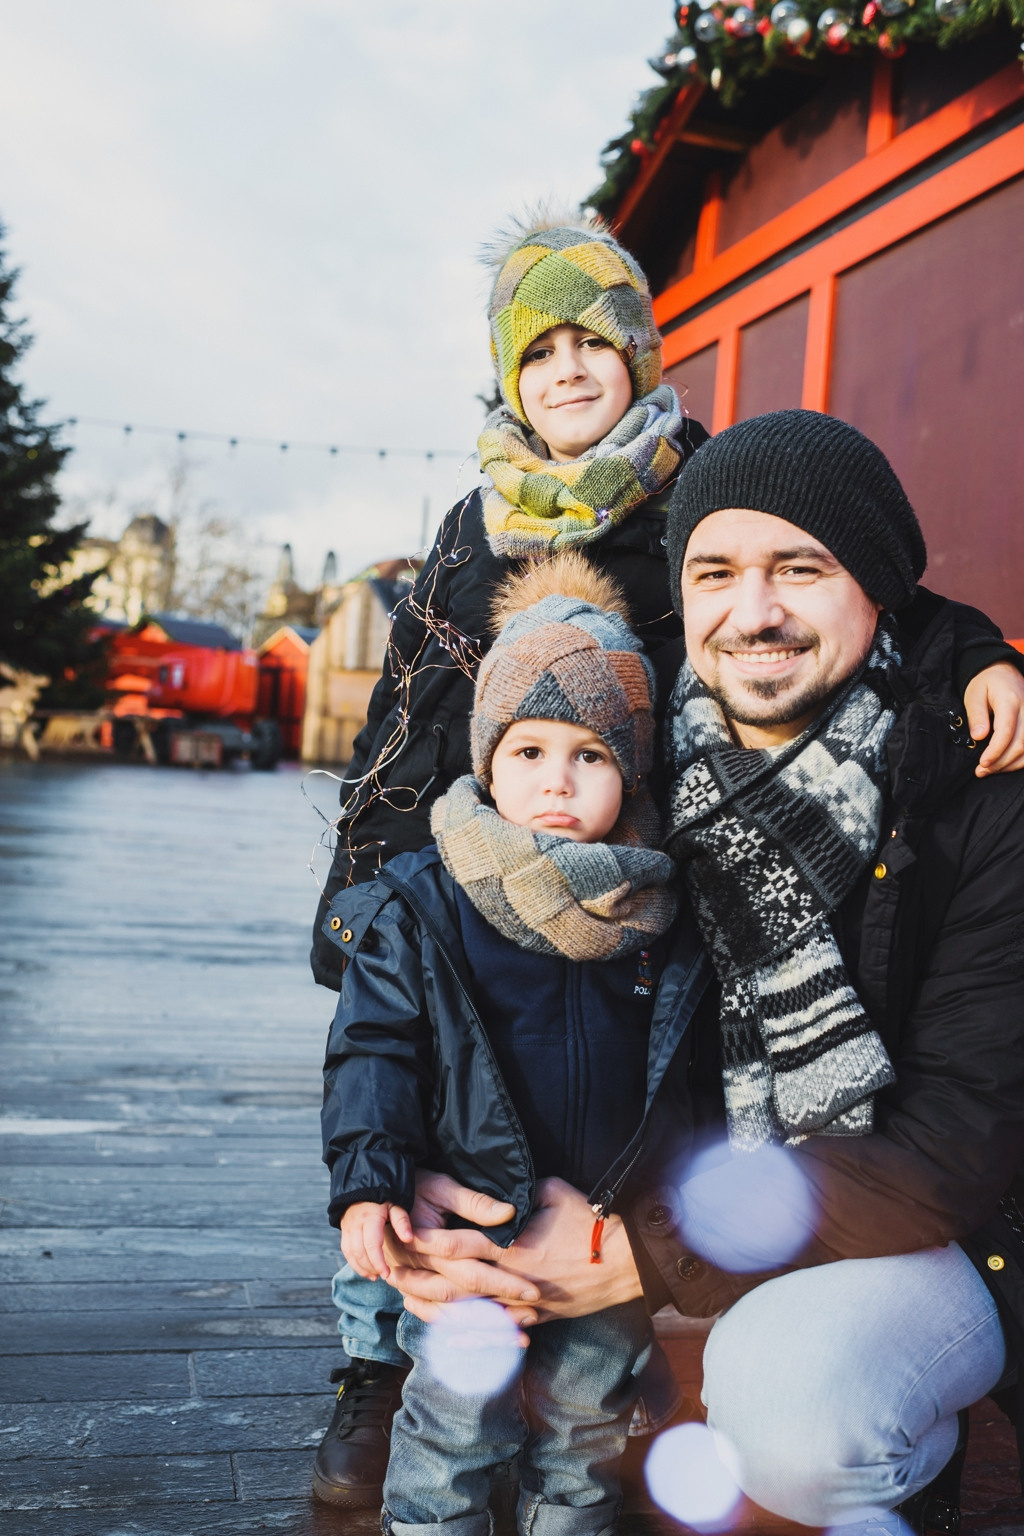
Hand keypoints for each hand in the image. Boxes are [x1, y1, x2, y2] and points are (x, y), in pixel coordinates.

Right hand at [340, 1200, 412, 1280]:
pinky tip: (365, 1270)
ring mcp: (348, 1227)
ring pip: (350, 1254)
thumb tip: (408, 1239)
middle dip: (371, 1268)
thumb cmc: (384, 1197)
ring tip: (375, 1276)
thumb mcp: (396, 1205)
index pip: (372, 1244)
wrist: (364, 1186)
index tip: (387, 1274)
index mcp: (370, 1217)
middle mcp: (356, 1223)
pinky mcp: (344, 1231)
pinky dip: (354, 1263)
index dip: (379, 1262)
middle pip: (360, 1252)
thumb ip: (402, 1222)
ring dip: (362, 1268)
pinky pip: (346, 1251)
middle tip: (384, 1276)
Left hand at [388, 1175, 642, 1325]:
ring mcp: (524, 1303)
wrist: (626, 1261)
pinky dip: (473, 1333)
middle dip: (421, 1278)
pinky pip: (499, 1330)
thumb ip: (522, 1192)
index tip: (405, 1234)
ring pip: (472, 1312)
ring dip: (437, 1308)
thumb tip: (504, 1187)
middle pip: (457, 1282)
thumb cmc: (592, 1221)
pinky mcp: (537, 1318)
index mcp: (513, 1246)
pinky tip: (451, 1333)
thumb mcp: (554, 1192)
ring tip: (409, 1302)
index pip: (462, 1245)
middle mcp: (512, 1279)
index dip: (431, 1241)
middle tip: (391, 1272)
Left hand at [965, 662, 1023, 776]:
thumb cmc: (985, 683)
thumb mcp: (974, 694)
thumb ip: (976, 716)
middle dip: (1001, 762)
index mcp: (1010, 700)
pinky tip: (1006, 764)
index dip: (995, 751)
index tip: (982, 763)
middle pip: (1021, 743)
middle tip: (981, 771)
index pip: (1007, 731)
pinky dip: (1021, 759)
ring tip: (990, 769)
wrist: (1004, 671)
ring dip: (1011, 764)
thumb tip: (979, 737)